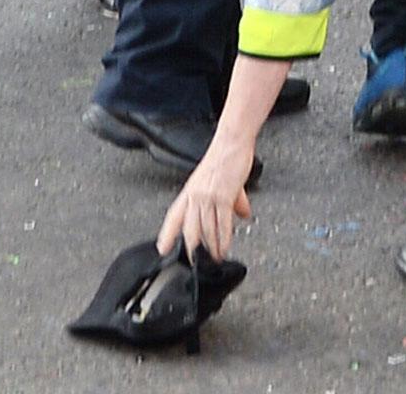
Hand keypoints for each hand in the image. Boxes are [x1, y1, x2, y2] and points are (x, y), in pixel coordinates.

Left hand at [157, 140, 254, 261]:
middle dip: (191, 248)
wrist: (232, 142)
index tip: (163, 249)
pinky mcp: (223, 196)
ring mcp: (208, 197)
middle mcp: (195, 195)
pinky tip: (224, 247)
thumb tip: (242, 215)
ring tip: (214, 259)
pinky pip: (222, 223)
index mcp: (189, 191)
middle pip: (189, 228)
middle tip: (195, 263)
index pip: (174, 216)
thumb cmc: (224, 157)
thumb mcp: (220, 181)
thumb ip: (231, 201)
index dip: (168, 234)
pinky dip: (223, 239)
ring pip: (206, 229)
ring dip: (210, 248)